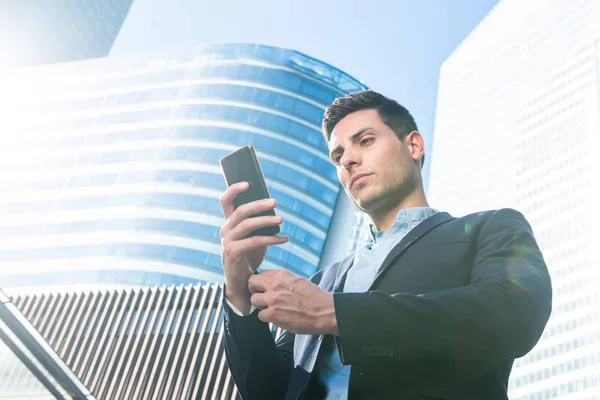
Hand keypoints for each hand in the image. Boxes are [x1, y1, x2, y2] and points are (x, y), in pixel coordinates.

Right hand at [220, 182, 288, 313]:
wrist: (242, 281)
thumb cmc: (250, 255)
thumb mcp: (254, 236)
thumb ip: (259, 223)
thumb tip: (273, 207)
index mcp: (229, 223)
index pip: (225, 201)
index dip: (234, 189)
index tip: (248, 183)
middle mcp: (225, 230)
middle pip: (240, 211)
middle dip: (258, 204)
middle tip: (274, 202)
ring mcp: (227, 242)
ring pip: (247, 225)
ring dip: (266, 220)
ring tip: (281, 219)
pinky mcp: (233, 253)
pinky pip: (254, 242)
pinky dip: (271, 239)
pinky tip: (284, 238)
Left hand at [248, 269, 337, 334]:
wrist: (324, 312)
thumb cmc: (315, 297)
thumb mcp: (298, 280)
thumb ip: (283, 280)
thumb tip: (272, 282)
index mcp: (282, 275)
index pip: (261, 274)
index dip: (261, 282)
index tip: (264, 288)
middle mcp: (275, 285)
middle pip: (251, 283)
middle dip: (254, 290)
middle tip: (260, 297)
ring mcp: (272, 300)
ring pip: (254, 300)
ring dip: (260, 305)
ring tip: (270, 309)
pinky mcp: (273, 315)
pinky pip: (260, 315)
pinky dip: (267, 318)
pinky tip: (276, 317)